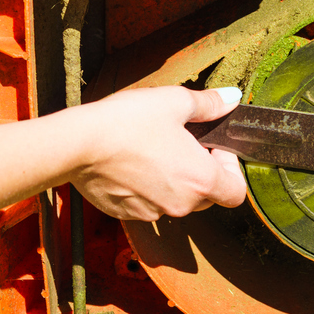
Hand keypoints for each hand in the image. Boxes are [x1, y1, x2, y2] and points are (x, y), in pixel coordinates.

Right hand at [67, 87, 246, 220]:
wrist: (78, 144)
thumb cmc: (127, 122)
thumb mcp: (175, 102)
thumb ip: (209, 104)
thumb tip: (231, 98)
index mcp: (200, 180)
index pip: (236, 193)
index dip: (231, 170)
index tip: (214, 149)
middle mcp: (181, 204)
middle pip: (207, 197)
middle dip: (201, 172)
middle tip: (183, 144)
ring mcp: (153, 213)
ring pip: (176, 200)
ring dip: (173, 181)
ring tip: (153, 151)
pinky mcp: (128, 214)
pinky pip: (148, 204)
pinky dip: (147, 189)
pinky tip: (132, 164)